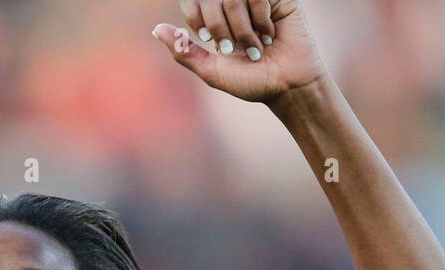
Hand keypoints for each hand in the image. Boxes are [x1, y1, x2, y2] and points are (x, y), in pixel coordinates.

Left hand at [153, 0, 327, 103]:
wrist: (288, 86)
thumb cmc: (251, 81)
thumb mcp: (212, 71)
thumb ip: (183, 51)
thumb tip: (156, 29)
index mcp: (215, 20)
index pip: (193, 1)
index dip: (197, 18)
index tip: (208, 41)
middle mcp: (234, 7)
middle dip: (220, 28)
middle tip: (235, 49)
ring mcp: (256, 0)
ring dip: (243, 29)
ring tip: (256, 47)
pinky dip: (261, 20)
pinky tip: (271, 35)